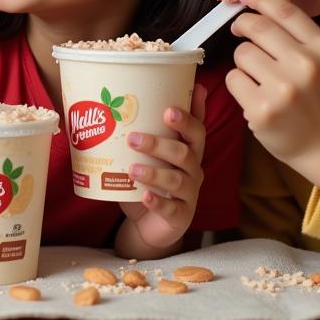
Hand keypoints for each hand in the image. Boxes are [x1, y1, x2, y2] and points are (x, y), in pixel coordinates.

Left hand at [117, 84, 207, 250]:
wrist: (149, 222)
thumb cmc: (150, 178)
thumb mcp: (148, 152)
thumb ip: (143, 128)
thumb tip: (123, 97)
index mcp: (189, 149)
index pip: (196, 130)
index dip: (186, 120)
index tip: (168, 110)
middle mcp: (194, 169)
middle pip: (184, 153)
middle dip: (159, 144)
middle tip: (133, 139)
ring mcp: (189, 194)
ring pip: (176, 181)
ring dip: (153, 173)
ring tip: (131, 169)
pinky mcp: (181, 216)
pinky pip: (172, 210)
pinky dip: (158, 203)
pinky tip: (144, 197)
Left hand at [226, 0, 319, 187]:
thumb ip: (297, 35)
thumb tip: (257, 4)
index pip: (285, 11)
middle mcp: (305, 65)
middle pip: (255, 27)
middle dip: (242, 26)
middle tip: (240, 31)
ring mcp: (283, 89)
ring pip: (241, 53)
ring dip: (243, 62)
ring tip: (260, 78)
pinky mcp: (261, 109)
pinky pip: (233, 79)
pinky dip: (239, 85)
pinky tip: (256, 97)